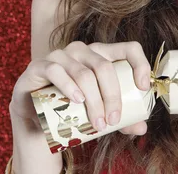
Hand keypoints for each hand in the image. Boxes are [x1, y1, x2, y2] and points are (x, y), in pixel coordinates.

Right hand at [9, 41, 150, 135]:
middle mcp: (82, 50)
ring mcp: (60, 55)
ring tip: (97, 123)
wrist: (35, 117)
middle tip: (113, 121)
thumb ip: (121, 119)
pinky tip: (76, 100)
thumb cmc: (72, 109)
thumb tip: (142, 127)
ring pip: (83, 73)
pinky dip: (69, 86)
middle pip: (104, 67)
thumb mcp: (99, 113)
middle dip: (112, 96)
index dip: (140, 64)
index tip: (142, 88)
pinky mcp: (39, 65)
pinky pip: (56, 71)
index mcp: (101, 55)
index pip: (128, 48)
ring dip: (93, 100)